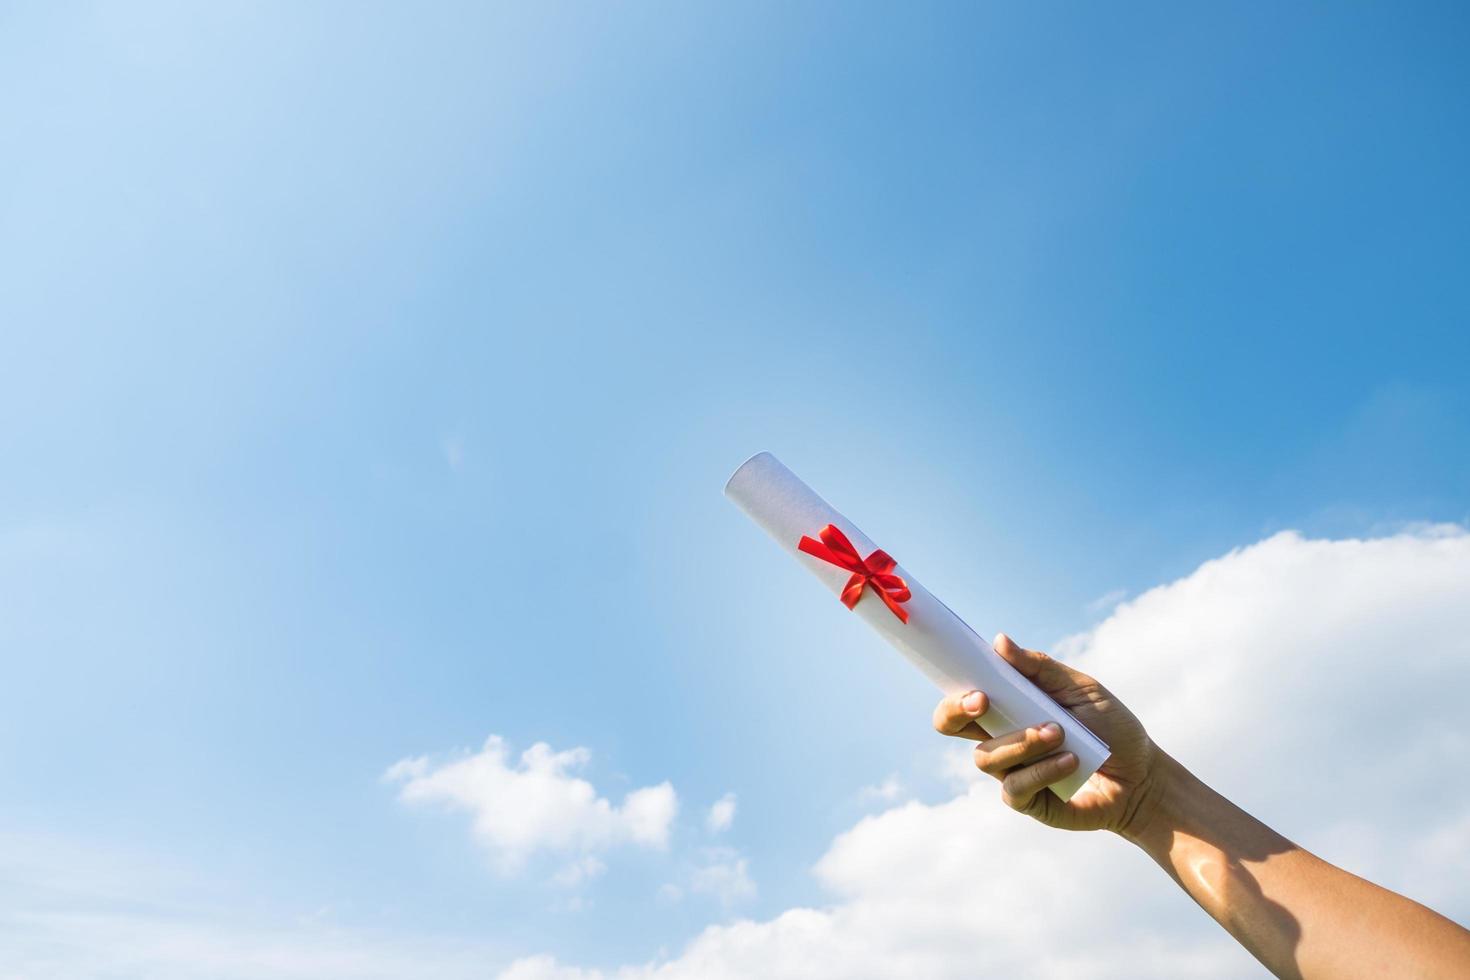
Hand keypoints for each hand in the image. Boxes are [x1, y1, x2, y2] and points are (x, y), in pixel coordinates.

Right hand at [932, 633, 1160, 833]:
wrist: (1143, 776)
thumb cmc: (1110, 727)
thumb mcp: (1081, 689)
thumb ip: (1040, 667)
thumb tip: (999, 641)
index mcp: (1006, 707)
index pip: (960, 696)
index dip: (953, 689)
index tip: (975, 686)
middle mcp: (999, 737)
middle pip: (948, 724)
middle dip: (956, 712)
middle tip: (984, 702)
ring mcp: (1010, 771)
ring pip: (985, 757)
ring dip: (1020, 741)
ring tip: (1059, 733)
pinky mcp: (1027, 801)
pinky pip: (1016, 787)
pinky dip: (1042, 770)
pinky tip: (1071, 762)